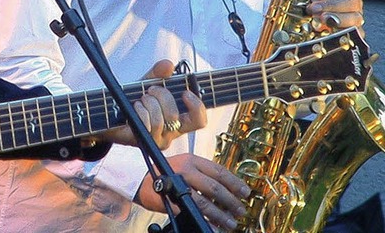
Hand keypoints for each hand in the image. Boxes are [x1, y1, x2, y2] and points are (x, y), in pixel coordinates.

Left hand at [100, 59, 205, 148]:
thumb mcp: (147, 82)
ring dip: (147, 103)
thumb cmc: (134, 99)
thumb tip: (169, 64)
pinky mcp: (143, 141)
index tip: (185, 92)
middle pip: (175, 116)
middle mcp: (171, 132)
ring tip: (140, 99)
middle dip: (162, 96)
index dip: (196, 106)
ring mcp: (157, 139)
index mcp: (178, 120)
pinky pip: (145, 124)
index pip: (199, 120)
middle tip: (150, 90)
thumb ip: (158, 73)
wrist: (111, 112)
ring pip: (159, 120)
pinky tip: (134, 107)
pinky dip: (139, 110)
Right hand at [135, 154, 249, 230]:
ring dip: (221, 215)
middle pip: (215, 187)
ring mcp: (179, 185)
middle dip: (231, 201)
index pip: (218, 170)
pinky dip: (206, 222)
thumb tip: (224, 188)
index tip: (246, 192)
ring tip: (231, 223)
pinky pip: (193, 213)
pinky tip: (213, 228)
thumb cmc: (163, 173)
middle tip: (240, 210)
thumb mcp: (183, 166)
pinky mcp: (172, 200)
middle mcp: (186, 169)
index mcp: (191, 160)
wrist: (138, 177)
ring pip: (206, 202)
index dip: (234, 182)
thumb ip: (201, 174)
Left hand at [307, 0, 363, 35]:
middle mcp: (355, 3)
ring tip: (320, 19)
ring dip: (336, 18)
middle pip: (352, 1)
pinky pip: (356, 34)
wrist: (324, 22)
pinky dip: (343, 32)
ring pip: (355, 18)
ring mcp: (356, 18)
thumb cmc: (319, 2)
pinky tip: (329, 31)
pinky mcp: (355, 32)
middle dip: (331, 5)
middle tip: (314, 8)